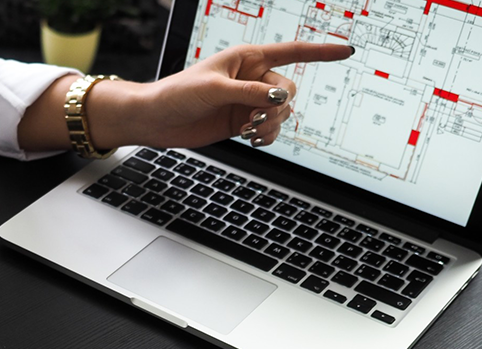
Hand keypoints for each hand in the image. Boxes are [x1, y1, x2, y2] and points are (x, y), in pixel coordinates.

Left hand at [93, 42, 353, 149]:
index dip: (322, 51)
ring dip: (271, 124)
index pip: (293, 51)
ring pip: (281, 113)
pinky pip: (270, 130)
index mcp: (248, 58)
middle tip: (254, 120)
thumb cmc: (178, 94)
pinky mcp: (242, 122)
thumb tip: (280, 98)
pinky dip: (267, 137)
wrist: (156, 120)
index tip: (348, 50)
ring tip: (247, 131)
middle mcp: (252, 78)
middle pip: (289, 90)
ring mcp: (248, 102)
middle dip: (278, 107)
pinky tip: (254, 140)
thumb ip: (250, 93)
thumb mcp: (215, 90)